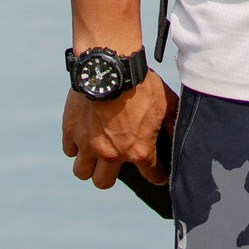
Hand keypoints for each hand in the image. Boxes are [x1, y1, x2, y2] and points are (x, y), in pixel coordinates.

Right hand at [62, 73, 174, 188]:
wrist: (112, 66)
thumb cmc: (141, 83)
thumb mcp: (165, 103)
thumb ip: (172, 124)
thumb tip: (178, 138)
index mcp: (138, 150)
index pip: (151, 175)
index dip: (158, 176)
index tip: (158, 175)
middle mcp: (111, 154)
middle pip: (104, 182)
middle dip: (110, 176)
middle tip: (115, 163)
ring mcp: (88, 144)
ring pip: (82, 172)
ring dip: (88, 166)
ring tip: (94, 154)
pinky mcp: (71, 131)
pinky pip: (69, 150)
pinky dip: (75, 146)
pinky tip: (83, 136)